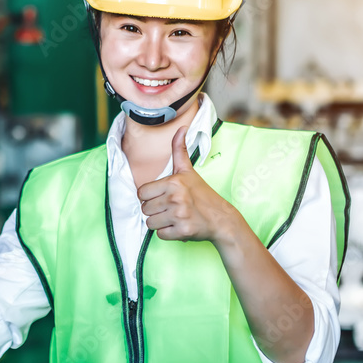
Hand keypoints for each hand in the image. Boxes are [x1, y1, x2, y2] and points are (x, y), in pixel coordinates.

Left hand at [137, 126, 236, 242]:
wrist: (221, 218)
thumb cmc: (201, 194)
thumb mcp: (188, 171)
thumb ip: (179, 150)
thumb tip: (181, 127)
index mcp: (173, 181)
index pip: (141, 193)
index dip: (150, 197)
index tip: (163, 197)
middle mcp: (176, 197)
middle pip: (144, 209)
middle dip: (155, 211)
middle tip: (171, 208)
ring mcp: (180, 215)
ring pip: (150, 223)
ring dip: (160, 223)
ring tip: (174, 217)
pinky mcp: (183, 231)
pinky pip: (160, 235)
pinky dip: (168, 233)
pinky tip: (179, 226)